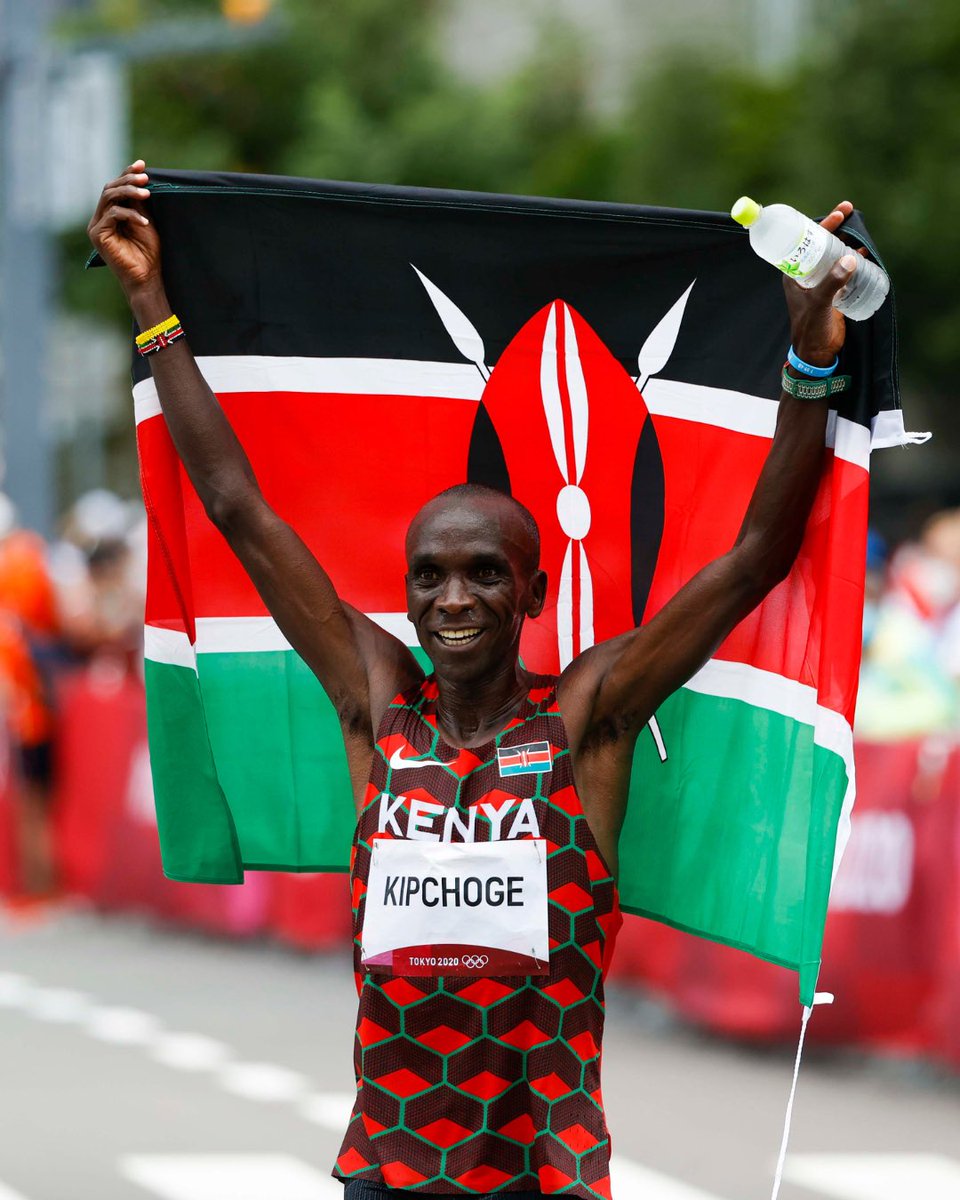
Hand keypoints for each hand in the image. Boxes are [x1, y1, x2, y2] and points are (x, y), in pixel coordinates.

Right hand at [87, 159, 160, 299]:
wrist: (147, 278)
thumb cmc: (149, 253)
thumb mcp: (145, 220)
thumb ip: (139, 202)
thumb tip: (141, 176)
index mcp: (111, 213)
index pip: (116, 188)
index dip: (127, 174)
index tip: (142, 164)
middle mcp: (100, 218)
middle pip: (110, 189)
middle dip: (128, 180)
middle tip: (145, 178)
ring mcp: (96, 226)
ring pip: (108, 197)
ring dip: (129, 192)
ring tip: (147, 194)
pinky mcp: (97, 235)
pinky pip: (112, 214)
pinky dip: (129, 214)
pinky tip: (144, 221)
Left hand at [782, 200, 869, 366]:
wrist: (816, 354)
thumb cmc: (810, 329)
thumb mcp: (819, 304)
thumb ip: (832, 282)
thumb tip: (850, 258)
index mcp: (795, 274)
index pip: (806, 243)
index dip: (821, 225)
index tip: (838, 213)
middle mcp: (806, 275)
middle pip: (821, 245)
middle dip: (835, 228)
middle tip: (850, 211)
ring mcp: (820, 283)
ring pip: (833, 256)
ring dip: (846, 243)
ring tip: (860, 233)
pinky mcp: (832, 292)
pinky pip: (843, 270)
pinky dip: (853, 261)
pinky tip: (864, 254)